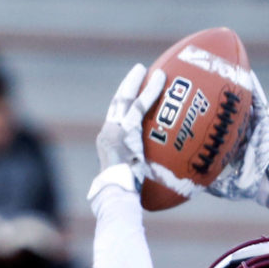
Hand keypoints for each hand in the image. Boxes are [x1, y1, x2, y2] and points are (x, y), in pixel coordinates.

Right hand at [94, 63, 165, 186]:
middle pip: (118, 103)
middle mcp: (108, 133)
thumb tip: (160, 178)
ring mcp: (115, 130)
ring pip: (128, 100)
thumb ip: (140, 172)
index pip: (116, 118)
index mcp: (107, 143)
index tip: (132, 93)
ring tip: (154, 71)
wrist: (116, 196)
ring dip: (140, 83)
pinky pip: (140, 106)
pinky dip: (151, 91)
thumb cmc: (124, 196)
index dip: (123, 104)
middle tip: (139, 72)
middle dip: (128, 86)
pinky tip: (161, 79)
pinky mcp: (125, 131)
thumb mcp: (131, 180)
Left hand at [207, 70, 268, 204]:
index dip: (209, 117)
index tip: (195, 106)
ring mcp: (257, 125)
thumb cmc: (251, 188)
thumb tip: (188, 181)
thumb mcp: (223, 185)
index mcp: (236, 145)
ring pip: (244, 100)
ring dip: (236, 83)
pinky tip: (243, 70)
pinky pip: (259, 99)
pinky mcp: (266, 121)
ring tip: (222, 65)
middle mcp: (246, 132)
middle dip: (219, 95)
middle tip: (204, 78)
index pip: (221, 127)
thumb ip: (208, 180)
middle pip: (230, 109)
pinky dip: (253, 85)